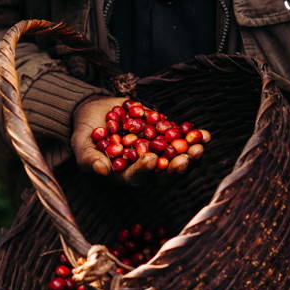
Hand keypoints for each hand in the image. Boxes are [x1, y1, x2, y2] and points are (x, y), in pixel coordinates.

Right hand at [70, 96, 195, 183]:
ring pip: (178, 159)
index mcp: (127, 175)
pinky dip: (195, 138)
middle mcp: (146, 168)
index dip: (145, 170)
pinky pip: (184, 141)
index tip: (150, 159)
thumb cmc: (86, 134)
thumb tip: (103, 170)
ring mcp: (159, 153)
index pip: (138, 176)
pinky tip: (206, 135)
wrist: (97, 113)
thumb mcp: (82, 147)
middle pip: (164, 173)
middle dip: (177, 166)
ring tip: (200, 145)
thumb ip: (90, 160)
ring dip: (191, 154)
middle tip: (187, 157)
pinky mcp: (166, 138)